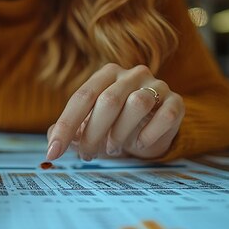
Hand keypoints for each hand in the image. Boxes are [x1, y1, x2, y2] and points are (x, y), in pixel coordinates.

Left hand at [46, 63, 183, 159]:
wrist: (151, 131)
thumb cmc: (114, 126)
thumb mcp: (89, 126)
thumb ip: (70, 130)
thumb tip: (51, 139)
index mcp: (106, 74)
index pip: (82, 97)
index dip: (66, 125)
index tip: (53, 151)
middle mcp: (132, 74)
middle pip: (108, 100)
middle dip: (93, 133)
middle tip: (87, 155)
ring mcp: (157, 85)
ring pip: (137, 104)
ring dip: (121, 133)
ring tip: (113, 147)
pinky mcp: (176, 102)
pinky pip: (165, 115)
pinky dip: (149, 134)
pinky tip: (139, 143)